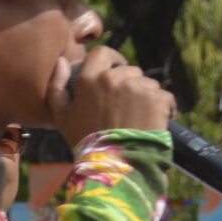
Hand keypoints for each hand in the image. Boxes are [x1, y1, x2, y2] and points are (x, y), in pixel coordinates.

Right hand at [51, 45, 174, 142]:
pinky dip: (164, 109)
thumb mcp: (62, 116)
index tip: (117, 69)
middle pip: (129, 70)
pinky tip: (156, 123)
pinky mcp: (157, 98)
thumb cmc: (87, 143)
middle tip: (127, 109)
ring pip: (148, 84)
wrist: (116, 167)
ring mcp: (137, 87)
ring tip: (140, 120)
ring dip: (146, 98)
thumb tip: (61, 60)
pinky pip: (165, 96)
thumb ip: (56, 85)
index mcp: (90, 79)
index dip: (112, 59)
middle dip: (131, 85)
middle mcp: (114, 78)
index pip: (102, 53)